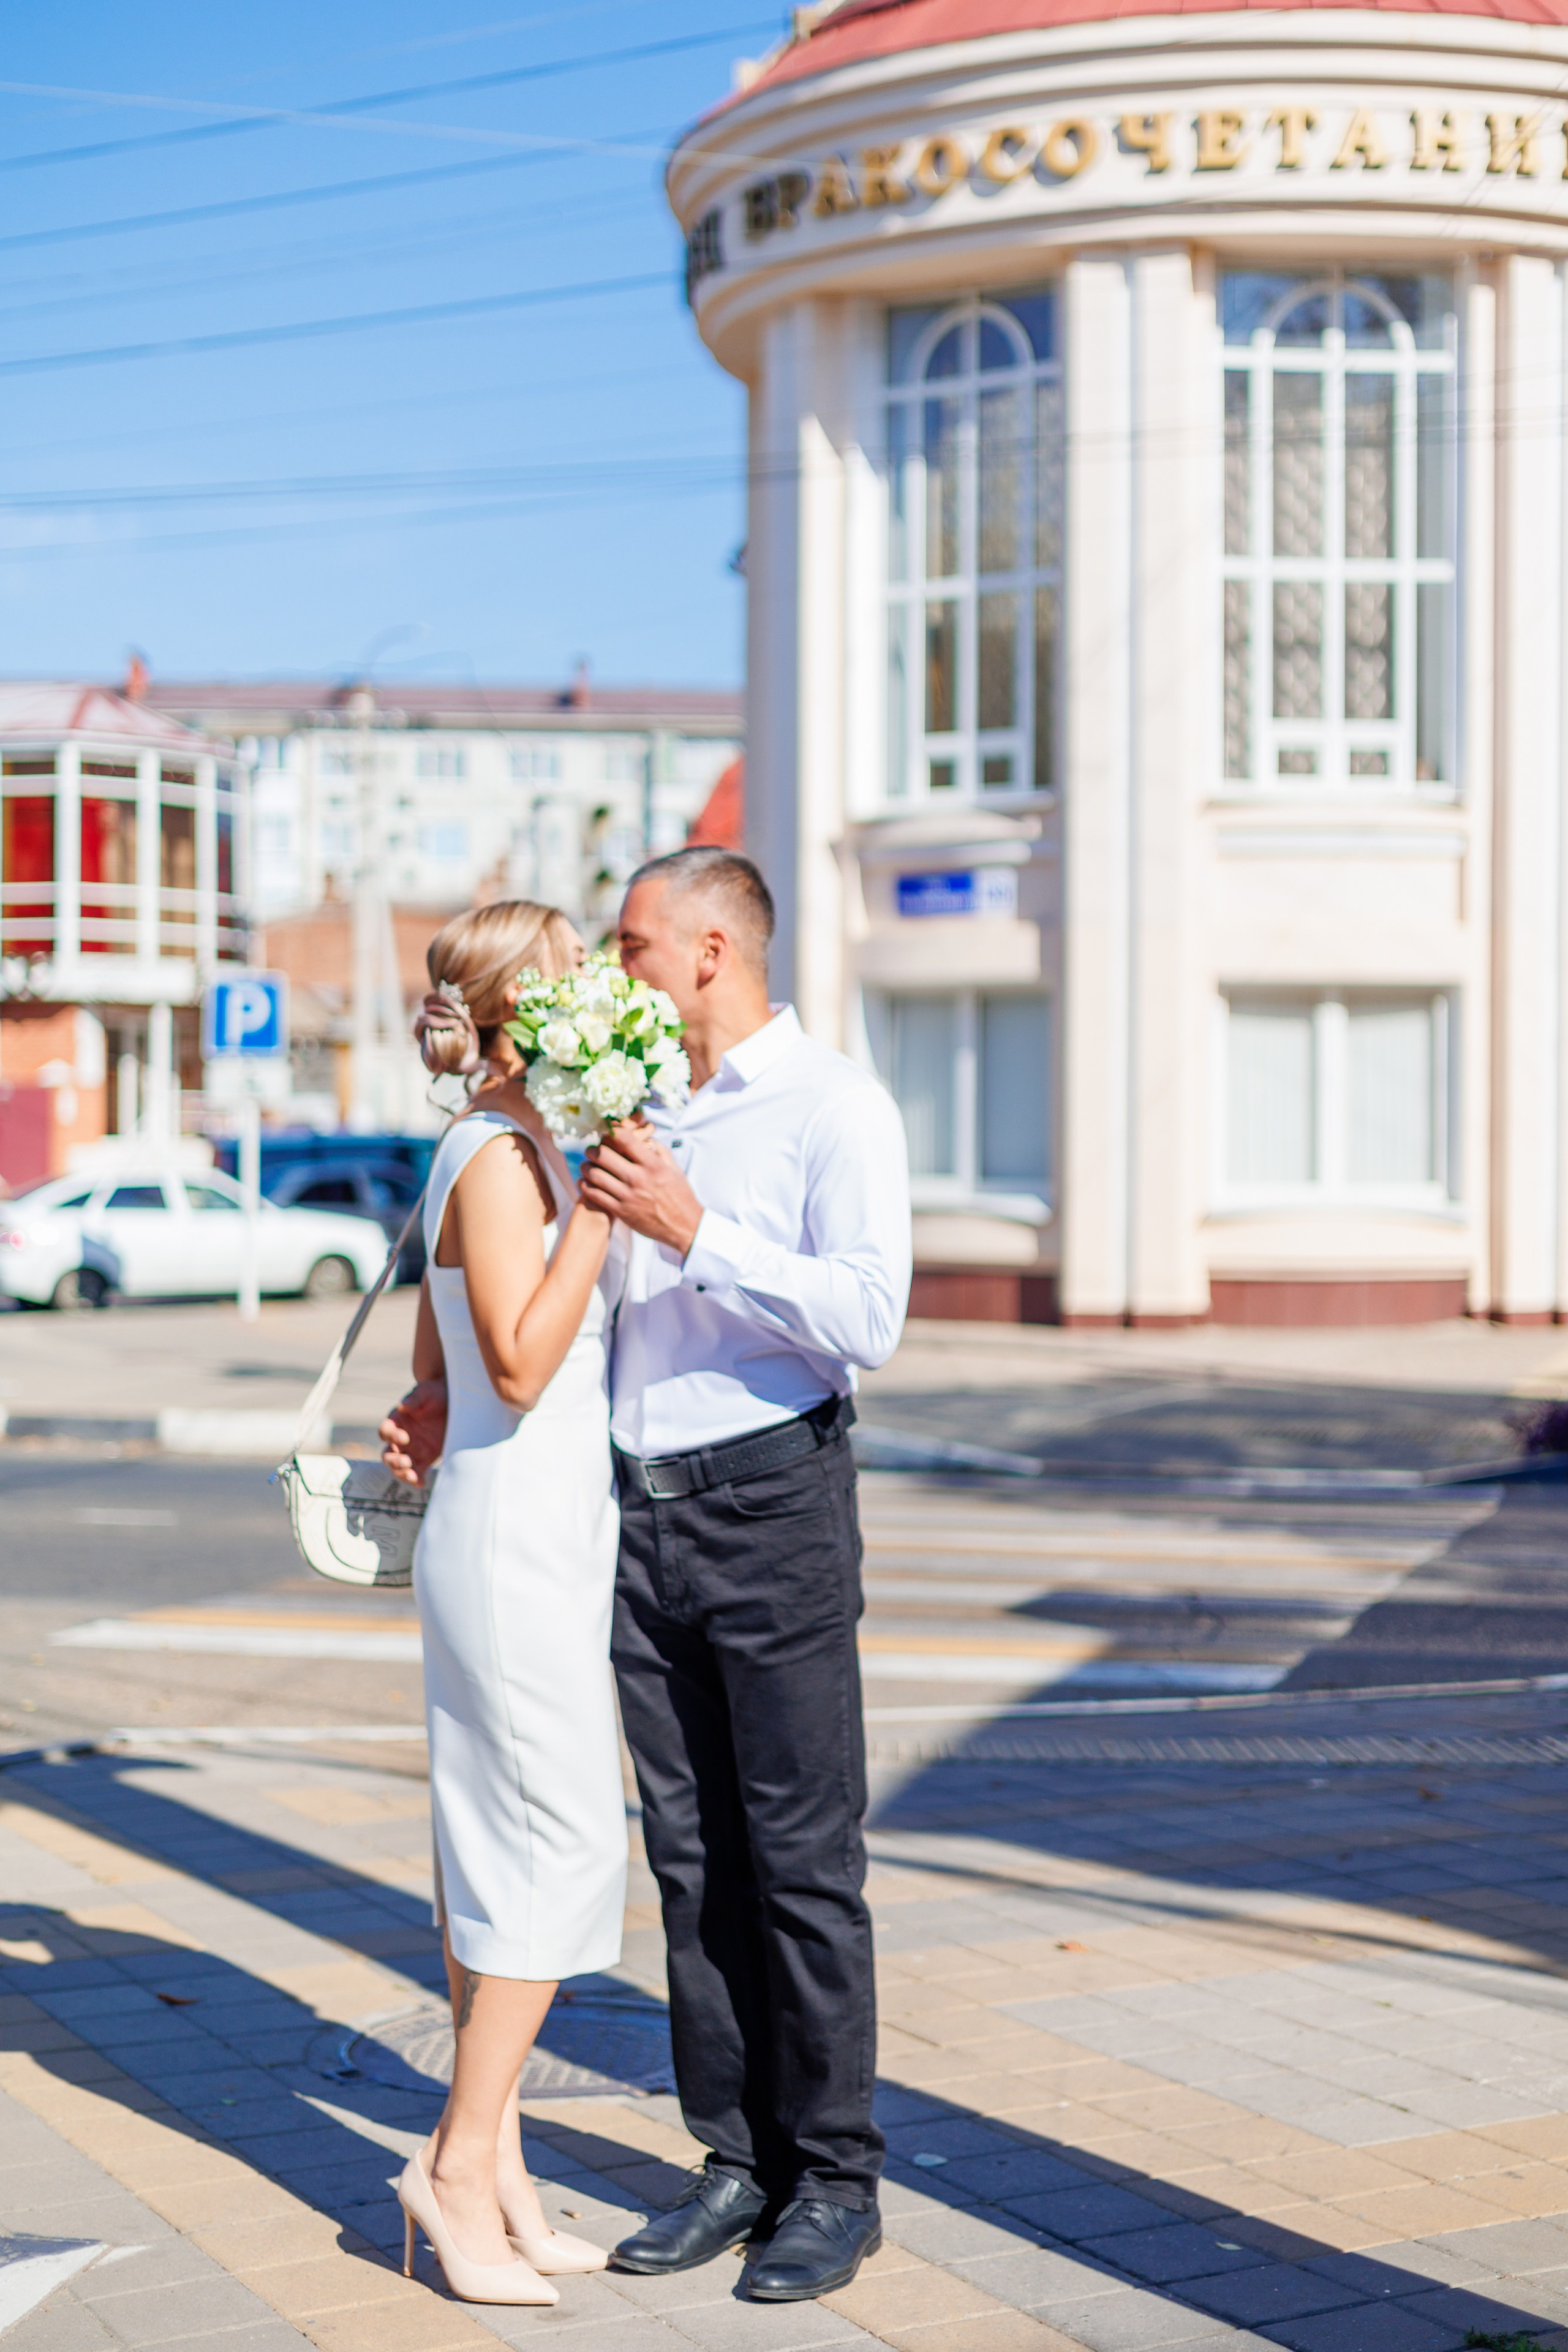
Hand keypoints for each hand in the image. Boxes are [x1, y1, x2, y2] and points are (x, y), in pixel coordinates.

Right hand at [380, 1378, 447, 1487]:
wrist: (455, 1402)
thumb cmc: (435, 1394)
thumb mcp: (426, 1392)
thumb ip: (414, 1398)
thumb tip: (403, 1405)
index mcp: (396, 1421)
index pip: (385, 1432)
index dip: (391, 1436)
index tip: (404, 1438)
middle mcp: (400, 1438)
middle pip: (388, 1454)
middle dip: (393, 1461)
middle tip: (405, 1461)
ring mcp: (412, 1450)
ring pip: (398, 1467)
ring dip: (402, 1473)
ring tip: (412, 1476)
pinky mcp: (425, 1459)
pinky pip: (417, 1472)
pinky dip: (416, 1479)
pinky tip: (421, 1483)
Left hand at [579, 1120, 702, 1256]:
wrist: (684, 1226)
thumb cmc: (680, 1196)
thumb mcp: (674, 1169)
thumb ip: (659, 1151)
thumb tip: (644, 1138)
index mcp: (653, 1165)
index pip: (625, 1139)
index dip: (612, 1131)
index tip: (607, 1132)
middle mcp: (639, 1178)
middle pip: (603, 1155)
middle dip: (593, 1149)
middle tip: (591, 1150)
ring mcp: (628, 1196)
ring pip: (595, 1175)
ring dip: (586, 1166)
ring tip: (586, 1165)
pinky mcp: (621, 1211)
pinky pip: (595, 1195)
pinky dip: (585, 1185)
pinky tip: (585, 1181)